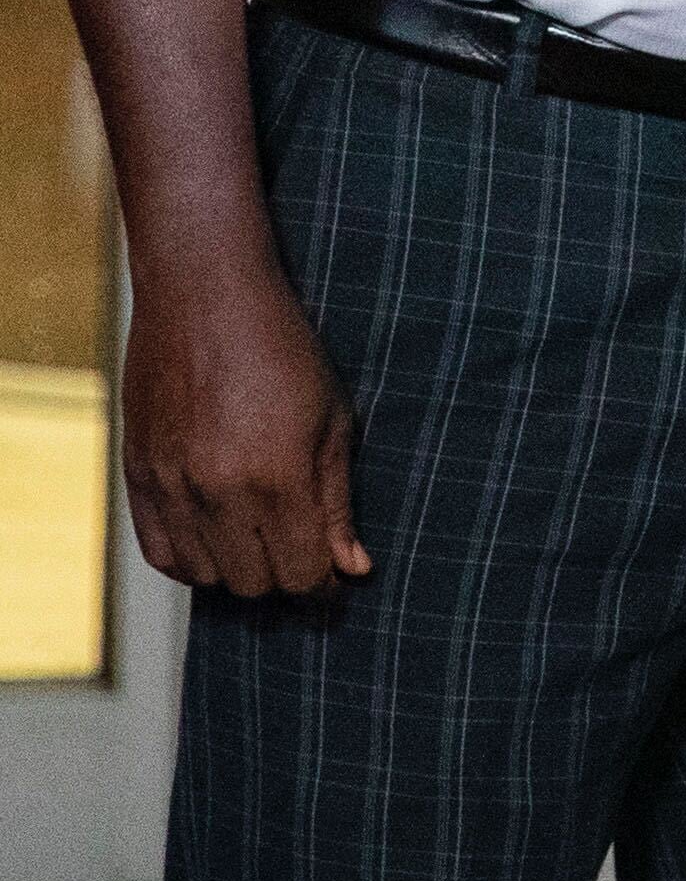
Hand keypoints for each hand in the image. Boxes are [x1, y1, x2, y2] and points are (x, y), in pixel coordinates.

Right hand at [121, 268, 368, 596]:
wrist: (204, 297)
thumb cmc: (283, 351)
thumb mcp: (332, 420)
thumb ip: (338, 502)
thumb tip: (354, 569)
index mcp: (277, 477)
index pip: (301, 574)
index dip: (324, 579)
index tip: (333, 567)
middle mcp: (218, 491)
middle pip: (254, 584)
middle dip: (285, 573)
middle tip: (298, 544)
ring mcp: (170, 486)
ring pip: (205, 577)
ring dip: (235, 568)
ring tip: (258, 533)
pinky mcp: (137, 476)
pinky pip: (160, 553)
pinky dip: (190, 558)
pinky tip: (216, 533)